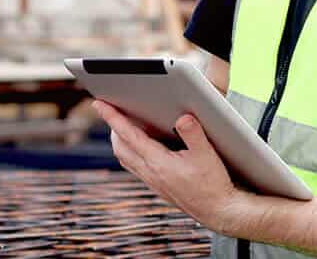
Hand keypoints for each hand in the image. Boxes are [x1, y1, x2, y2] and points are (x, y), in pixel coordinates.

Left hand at [91, 100, 246, 233]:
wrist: (217, 211)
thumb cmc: (212, 185)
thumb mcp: (206, 155)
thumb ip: (193, 133)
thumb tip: (182, 117)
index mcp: (158, 163)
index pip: (128, 136)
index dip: (112, 117)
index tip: (99, 104)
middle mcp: (150, 173)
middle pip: (120, 147)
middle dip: (113, 127)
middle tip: (112, 110)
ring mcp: (153, 182)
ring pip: (125, 158)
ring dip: (120, 140)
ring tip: (124, 125)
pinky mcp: (158, 186)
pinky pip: (135, 167)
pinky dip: (131, 152)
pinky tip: (143, 147)